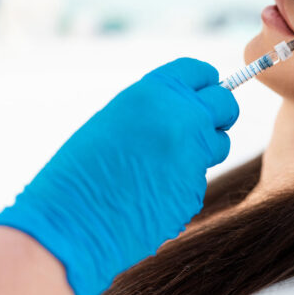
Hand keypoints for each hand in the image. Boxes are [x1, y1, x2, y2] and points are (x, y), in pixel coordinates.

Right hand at [0, 58, 238, 294]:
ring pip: (219, 144)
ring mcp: (193, 156)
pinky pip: (198, 179)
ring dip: (202, 151)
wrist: (67, 223)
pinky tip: (150, 194)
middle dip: (217, 114)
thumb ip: (158, 108)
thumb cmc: (81, 170)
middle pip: (226, 105)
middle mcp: (183, 118)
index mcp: (156, 92)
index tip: (203, 91)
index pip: (202, 72)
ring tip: (162, 164)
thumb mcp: (117, 119)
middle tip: (199, 126)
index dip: (204, 82)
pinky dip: (182, 183)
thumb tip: (194, 107)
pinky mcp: (194, 190)